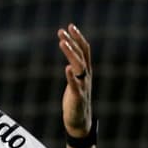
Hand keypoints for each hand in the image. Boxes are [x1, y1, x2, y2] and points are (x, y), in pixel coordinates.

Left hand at [57, 23, 91, 137]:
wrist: (79, 121)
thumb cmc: (75, 100)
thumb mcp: (76, 81)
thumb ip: (75, 68)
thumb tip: (69, 55)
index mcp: (86, 71)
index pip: (84, 50)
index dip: (78, 37)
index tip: (70, 25)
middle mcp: (86, 76)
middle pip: (81, 55)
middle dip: (72, 42)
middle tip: (61, 30)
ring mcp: (82, 86)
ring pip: (78, 67)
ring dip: (71, 54)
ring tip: (62, 42)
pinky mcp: (77, 97)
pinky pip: (75, 86)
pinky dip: (71, 77)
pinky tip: (66, 69)